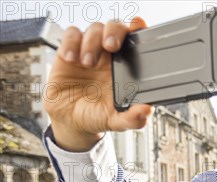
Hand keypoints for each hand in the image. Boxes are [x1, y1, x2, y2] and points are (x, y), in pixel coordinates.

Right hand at [44, 18, 151, 151]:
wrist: (70, 121)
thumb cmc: (97, 116)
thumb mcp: (116, 121)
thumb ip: (132, 118)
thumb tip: (146, 111)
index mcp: (126, 67)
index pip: (135, 40)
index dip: (137, 28)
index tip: (138, 25)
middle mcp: (109, 56)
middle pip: (115, 28)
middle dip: (114, 31)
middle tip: (111, 46)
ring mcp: (89, 51)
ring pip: (94, 29)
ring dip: (91, 42)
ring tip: (87, 63)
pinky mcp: (68, 52)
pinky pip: (71, 36)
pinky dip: (71, 43)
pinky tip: (72, 59)